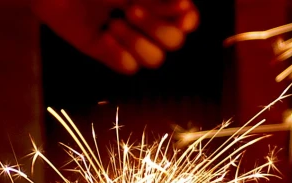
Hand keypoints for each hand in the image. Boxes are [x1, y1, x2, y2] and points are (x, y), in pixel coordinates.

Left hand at [32, 0, 198, 73]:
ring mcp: (129, 40)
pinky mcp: (109, 54)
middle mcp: (147, 20)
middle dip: (155, 27)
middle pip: (175, 43)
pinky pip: (128, 68)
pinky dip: (116, 53)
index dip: (187, 20)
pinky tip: (103, 36)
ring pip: (155, 61)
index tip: (182, 15)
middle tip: (129, 8)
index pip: (188, 19)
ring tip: (112, 22)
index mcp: (156, 0)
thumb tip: (186, 8)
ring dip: (135, 41)